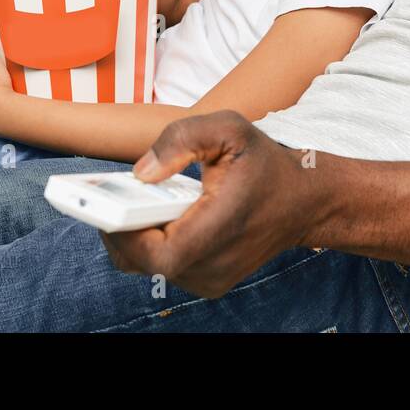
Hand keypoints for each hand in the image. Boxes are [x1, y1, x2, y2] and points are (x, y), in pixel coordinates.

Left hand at [101, 112, 324, 296]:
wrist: (304, 200)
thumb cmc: (264, 162)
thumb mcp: (229, 128)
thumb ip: (181, 139)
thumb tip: (141, 172)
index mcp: (217, 230)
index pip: (153, 254)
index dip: (121, 231)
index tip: (105, 203)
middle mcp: (212, 265)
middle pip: (140, 262)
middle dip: (119, 227)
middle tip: (111, 194)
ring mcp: (211, 279)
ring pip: (148, 267)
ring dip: (135, 235)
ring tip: (135, 201)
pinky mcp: (208, 281)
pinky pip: (163, 267)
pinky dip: (151, 242)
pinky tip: (156, 214)